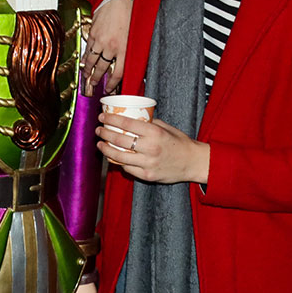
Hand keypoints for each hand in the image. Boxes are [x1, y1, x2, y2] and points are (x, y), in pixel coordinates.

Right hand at [82, 0, 131, 95]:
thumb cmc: (130, 15)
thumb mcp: (136, 35)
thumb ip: (133, 51)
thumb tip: (133, 65)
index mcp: (125, 48)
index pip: (118, 73)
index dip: (113, 84)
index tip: (110, 89)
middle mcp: (111, 46)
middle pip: (102, 68)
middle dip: (97, 79)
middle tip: (94, 85)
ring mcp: (100, 40)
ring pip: (92, 60)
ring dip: (88, 70)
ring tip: (86, 76)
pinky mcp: (93, 34)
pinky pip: (88, 49)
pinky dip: (85, 57)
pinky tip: (84, 61)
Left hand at [95, 113, 209, 184]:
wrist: (193, 162)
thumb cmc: (179, 143)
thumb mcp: (165, 127)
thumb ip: (148, 123)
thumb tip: (130, 117)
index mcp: (154, 133)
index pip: (126, 123)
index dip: (111, 119)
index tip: (102, 116)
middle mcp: (150, 148)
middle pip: (119, 139)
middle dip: (105, 133)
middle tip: (98, 130)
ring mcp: (148, 164)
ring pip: (119, 156)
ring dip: (106, 149)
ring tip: (100, 144)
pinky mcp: (147, 176)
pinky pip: (128, 168)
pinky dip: (119, 162)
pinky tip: (114, 156)